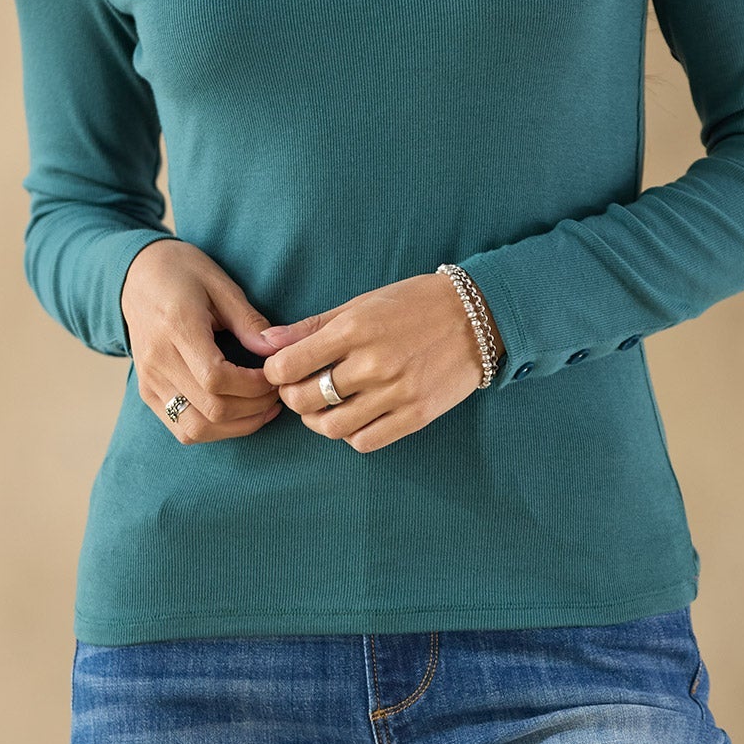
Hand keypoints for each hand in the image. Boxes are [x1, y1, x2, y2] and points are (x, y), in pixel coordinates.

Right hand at [120, 239, 285, 442]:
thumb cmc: (182, 272)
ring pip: (195, 428)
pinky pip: (181, 428)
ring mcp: (149, 380)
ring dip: (235, 427)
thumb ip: (248, 320)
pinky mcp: (146, 392)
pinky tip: (236, 414)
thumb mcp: (220, 284)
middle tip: (276, 393)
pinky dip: (213, 430)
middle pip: (210, 409)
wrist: (136, 275)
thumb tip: (277, 350)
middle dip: (253, 409)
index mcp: (176, 327)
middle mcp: (157, 360)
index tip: (275, 375)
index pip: (216, 378)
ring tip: (262, 410)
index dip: (253, 386)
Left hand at [257, 272, 488, 452]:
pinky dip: (349, 435)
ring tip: (321, 407)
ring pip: (332, 426)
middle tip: (296, 390)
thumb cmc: (414, 304)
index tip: (279, 371)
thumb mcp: (363, 303)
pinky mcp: (416, 416)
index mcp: (356, 328)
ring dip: (316, 421)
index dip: (275, 373)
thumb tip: (267, 342)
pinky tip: (352, 418)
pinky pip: (365, 441)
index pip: (290, 365)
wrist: (476, 317)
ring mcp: (396, 393)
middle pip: (306, 400)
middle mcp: (374, 363)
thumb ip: (313, 325)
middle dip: (291, 398)